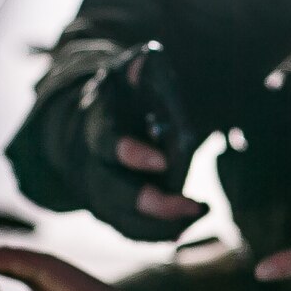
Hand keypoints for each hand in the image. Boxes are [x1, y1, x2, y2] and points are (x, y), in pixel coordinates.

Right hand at [7, 44, 204, 242]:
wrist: (92, 124)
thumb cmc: (123, 97)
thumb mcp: (128, 73)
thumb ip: (140, 67)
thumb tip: (148, 57)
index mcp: (98, 126)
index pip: (106, 142)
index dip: (130, 153)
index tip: (161, 160)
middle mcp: (92, 165)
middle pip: (112, 192)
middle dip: (152, 203)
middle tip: (192, 206)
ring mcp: (99, 191)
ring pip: (122, 219)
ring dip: (162, 224)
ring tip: (199, 213)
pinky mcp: (111, 210)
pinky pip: (131, 230)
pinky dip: (159, 232)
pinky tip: (188, 224)